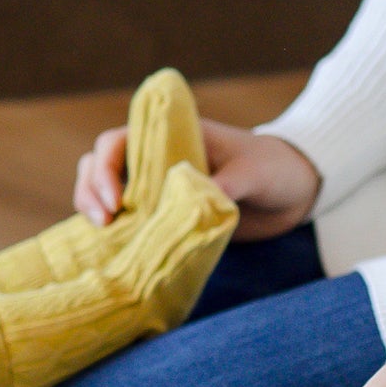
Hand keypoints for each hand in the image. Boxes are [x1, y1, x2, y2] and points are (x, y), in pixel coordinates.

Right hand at [74, 118, 320, 240]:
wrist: (295, 191)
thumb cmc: (275, 169)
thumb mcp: (252, 173)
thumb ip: (222, 184)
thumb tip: (189, 201)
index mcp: (172, 135)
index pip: (118, 141)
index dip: (104, 169)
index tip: (113, 202)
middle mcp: (156, 158)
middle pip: (99, 165)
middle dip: (90, 192)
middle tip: (103, 224)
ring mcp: (156, 187)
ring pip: (105, 193)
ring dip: (94, 212)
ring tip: (104, 236)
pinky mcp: (162, 215)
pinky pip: (125, 221)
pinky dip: (113, 234)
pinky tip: (113, 250)